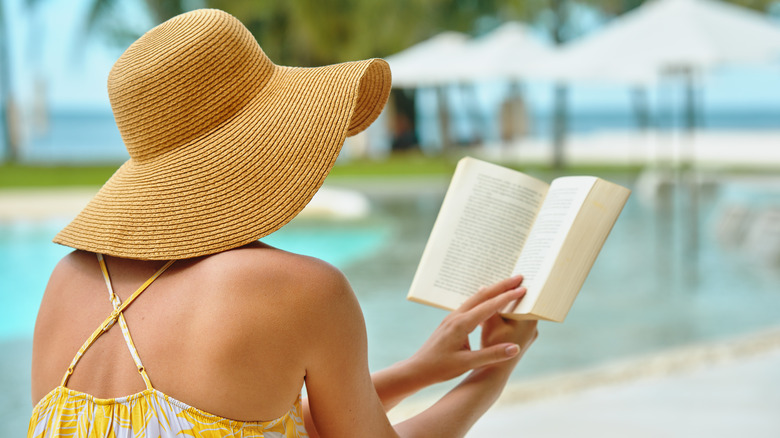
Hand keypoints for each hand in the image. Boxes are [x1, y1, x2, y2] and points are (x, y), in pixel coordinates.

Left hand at [406, 275, 532, 385]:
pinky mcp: (450, 322)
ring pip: (475, 298)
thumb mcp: (467, 363)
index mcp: (462, 324)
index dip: (507, 297)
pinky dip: (483, 299)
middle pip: (483, 295)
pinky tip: (488, 301)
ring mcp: (452, 317)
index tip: (523, 289)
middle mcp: (456, 316)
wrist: (417, 369)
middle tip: (519, 277)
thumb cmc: (440, 368)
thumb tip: (515, 348)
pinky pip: (470, 305)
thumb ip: (492, 355)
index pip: (489, 306)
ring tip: (508, 286)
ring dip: (492, 290)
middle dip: (502, 286)